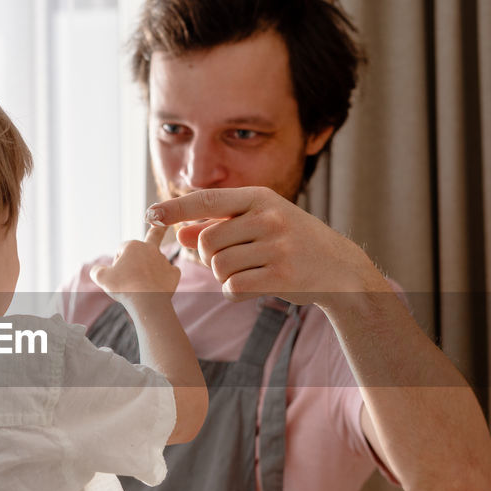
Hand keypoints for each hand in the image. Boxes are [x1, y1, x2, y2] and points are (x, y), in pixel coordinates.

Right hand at [89, 225, 179, 303]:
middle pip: (153, 235)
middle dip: (157, 229)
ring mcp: (164, 260)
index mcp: (133, 246)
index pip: (121, 248)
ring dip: (151, 268)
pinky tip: (159, 285)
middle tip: (164, 224)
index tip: (117, 274)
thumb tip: (96, 270)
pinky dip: (165, 278)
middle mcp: (150, 249)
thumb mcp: (101, 278)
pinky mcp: (174, 273)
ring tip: (145, 283)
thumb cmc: (124, 287)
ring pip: (156, 260)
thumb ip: (96, 271)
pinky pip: (170, 272)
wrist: (147, 302)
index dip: (116, 261)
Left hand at [146, 186, 373, 304]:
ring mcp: (276, 246)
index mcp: (260, 198)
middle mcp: (268, 217)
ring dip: (224, 277)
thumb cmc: (292, 243)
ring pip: (219, 267)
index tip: (151, 214)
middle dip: (208, 258)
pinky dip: (234, 293)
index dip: (175, 208)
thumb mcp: (258, 226)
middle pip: (207, 242)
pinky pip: (233, 288)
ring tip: (247, 273)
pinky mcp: (280, 276)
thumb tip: (178, 234)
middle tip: (228, 261)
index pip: (207, 200)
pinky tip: (252, 288)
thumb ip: (219, 227)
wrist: (340, 269)